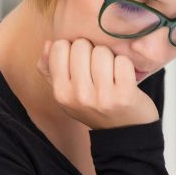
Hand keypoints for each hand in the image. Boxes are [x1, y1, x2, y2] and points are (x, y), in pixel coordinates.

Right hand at [36, 38, 159, 129]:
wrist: (125, 132)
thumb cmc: (95, 107)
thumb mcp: (67, 93)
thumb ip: (50, 68)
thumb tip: (49, 43)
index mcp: (61, 93)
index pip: (59, 47)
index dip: (72, 48)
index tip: (81, 60)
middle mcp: (79, 95)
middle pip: (81, 45)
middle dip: (91, 50)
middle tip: (98, 68)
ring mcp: (103, 96)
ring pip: (102, 51)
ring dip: (110, 57)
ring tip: (111, 72)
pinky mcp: (125, 95)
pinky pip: (123, 61)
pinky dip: (126, 65)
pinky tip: (124, 77)